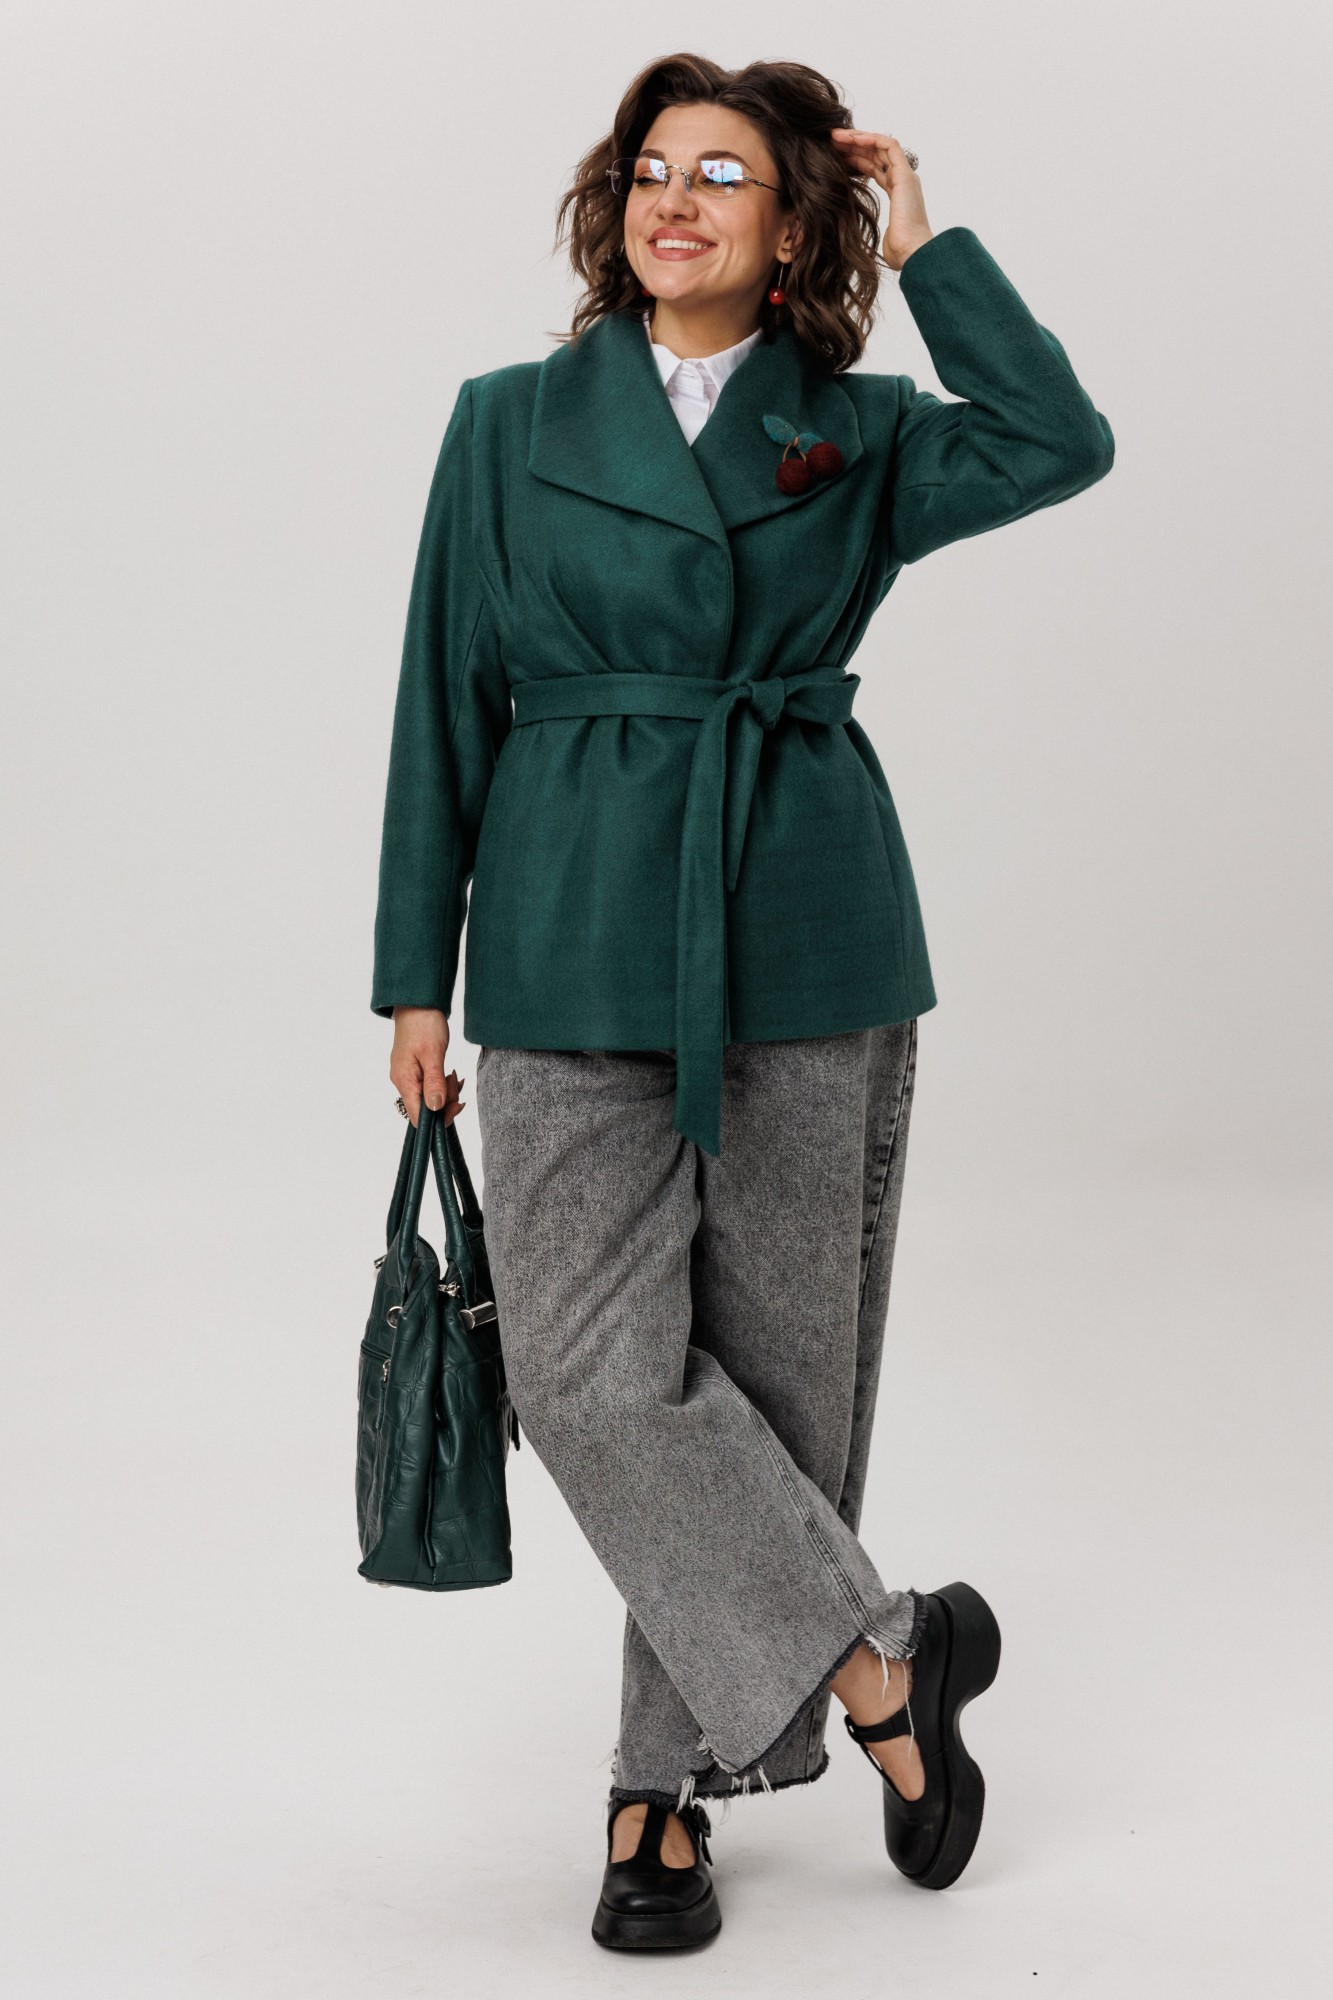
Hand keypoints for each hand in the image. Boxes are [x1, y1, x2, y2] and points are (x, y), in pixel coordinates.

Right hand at [390, 1005, 464, 1126]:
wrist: (418, 1002)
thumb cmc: (424, 1024)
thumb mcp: (433, 1054)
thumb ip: (434, 1083)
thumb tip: (434, 1109)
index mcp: (404, 1080)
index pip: (417, 1117)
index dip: (438, 1118)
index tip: (457, 1104)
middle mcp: (402, 1082)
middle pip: (425, 1108)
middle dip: (446, 1101)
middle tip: (457, 1082)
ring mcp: (407, 1076)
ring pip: (429, 1097)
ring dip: (446, 1091)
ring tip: (454, 1075)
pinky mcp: (414, 1070)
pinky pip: (428, 1086)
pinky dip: (441, 1083)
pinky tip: (449, 1075)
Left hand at [829, 128, 932, 272]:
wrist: (911, 253)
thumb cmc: (898, 250)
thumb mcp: (877, 233)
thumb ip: (869, 223)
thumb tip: (853, 231)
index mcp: (897, 194)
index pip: (874, 168)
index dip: (855, 160)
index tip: (835, 156)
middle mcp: (902, 181)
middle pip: (876, 155)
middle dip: (854, 145)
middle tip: (832, 141)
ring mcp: (905, 176)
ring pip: (881, 146)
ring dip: (858, 138)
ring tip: (836, 136)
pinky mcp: (905, 174)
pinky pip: (889, 145)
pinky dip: (871, 139)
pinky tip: (852, 139)